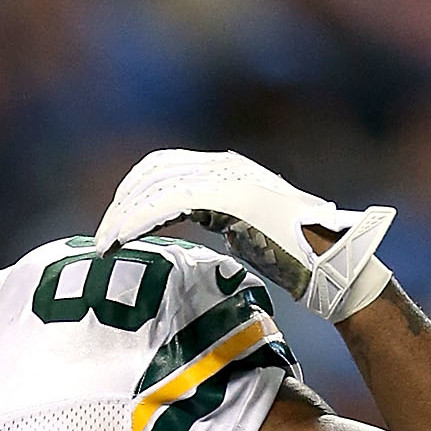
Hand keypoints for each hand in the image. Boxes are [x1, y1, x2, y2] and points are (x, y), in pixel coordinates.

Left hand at [94, 148, 395, 321]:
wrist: (329, 264)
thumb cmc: (291, 255)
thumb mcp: (240, 230)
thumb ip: (212, 218)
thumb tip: (180, 225)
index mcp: (227, 170)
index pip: (164, 167)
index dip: (132, 193)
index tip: (113, 224)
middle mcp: (226, 166)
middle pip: (154, 172)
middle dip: (121, 205)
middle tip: (101, 238)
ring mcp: (230, 180)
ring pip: (157, 187)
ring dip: (124, 217)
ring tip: (103, 245)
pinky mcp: (232, 201)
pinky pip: (172, 204)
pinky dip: (141, 222)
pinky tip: (123, 240)